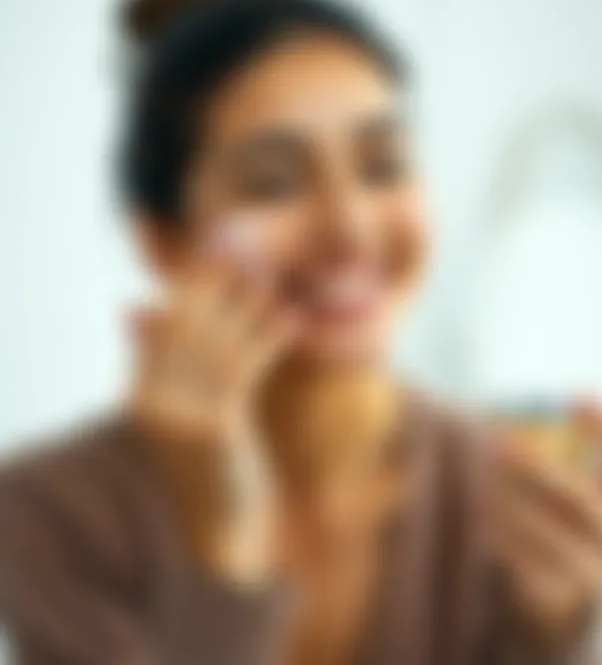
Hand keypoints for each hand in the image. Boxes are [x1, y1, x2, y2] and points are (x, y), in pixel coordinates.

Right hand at [128, 223, 296, 583]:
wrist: (223, 530)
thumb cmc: (208, 464)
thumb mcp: (181, 411)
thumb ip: (159, 360)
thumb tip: (130, 306)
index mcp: (140, 394)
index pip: (164, 326)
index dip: (189, 287)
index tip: (211, 256)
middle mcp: (152, 400)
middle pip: (187, 326)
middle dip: (215, 285)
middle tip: (243, 250)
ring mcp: (180, 414)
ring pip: (218, 341)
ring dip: (246, 305)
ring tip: (269, 277)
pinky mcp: (215, 425)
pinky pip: (245, 366)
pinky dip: (269, 337)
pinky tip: (291, 317)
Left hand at [482, 401, 601, 643]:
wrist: (556, 592)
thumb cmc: (552, 514)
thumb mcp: (560, 478)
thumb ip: (539, 444)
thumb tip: (496, 411)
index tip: (577, 397)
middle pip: (578, 500)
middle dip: (534, 469)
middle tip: (497, 442)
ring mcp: (595, 575)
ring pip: (542, 532)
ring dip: (503, 498)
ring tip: (477, 473)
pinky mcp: (560, 600)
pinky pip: (519, 560)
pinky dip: (495, 530)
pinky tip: (477, 510)